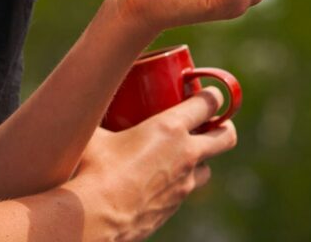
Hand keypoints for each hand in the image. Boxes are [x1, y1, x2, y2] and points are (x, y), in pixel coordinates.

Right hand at [66, 89, 238, 241]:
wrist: (96, 217)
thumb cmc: (93, 170)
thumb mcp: (94, 133)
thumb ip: (96, 117)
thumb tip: (84, 105)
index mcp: (170, 128)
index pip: (209, 104)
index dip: (213, 96)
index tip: (207, 94)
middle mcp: (185, 154)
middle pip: (226, 136)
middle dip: (222, 127)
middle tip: (207, 123)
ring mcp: (184, 184)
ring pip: (208, 168)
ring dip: (200, 159)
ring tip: (179, 154)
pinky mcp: (175, 207)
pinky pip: (185, 190)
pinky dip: (179, 183)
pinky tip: (158, 181)